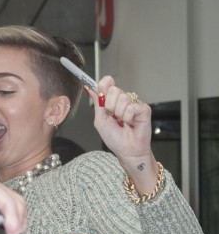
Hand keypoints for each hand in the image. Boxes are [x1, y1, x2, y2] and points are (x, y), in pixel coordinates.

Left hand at [87, 77, 158, 191]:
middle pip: (113, 89)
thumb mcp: (100, 120)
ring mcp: (134, 103)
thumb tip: (90, 88)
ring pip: (123, 97)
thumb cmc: (114, 138)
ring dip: (119, 114)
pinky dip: (128, 117)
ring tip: (123, 122)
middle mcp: (123, 100)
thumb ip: (97, 103)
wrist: (127, 150)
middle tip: (114, 117)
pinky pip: (131, 106)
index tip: (102, 96)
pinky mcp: (143, 108)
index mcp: (112, 101)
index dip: (104, 85)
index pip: (107, 83)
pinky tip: (131, 123)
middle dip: (110, 106)